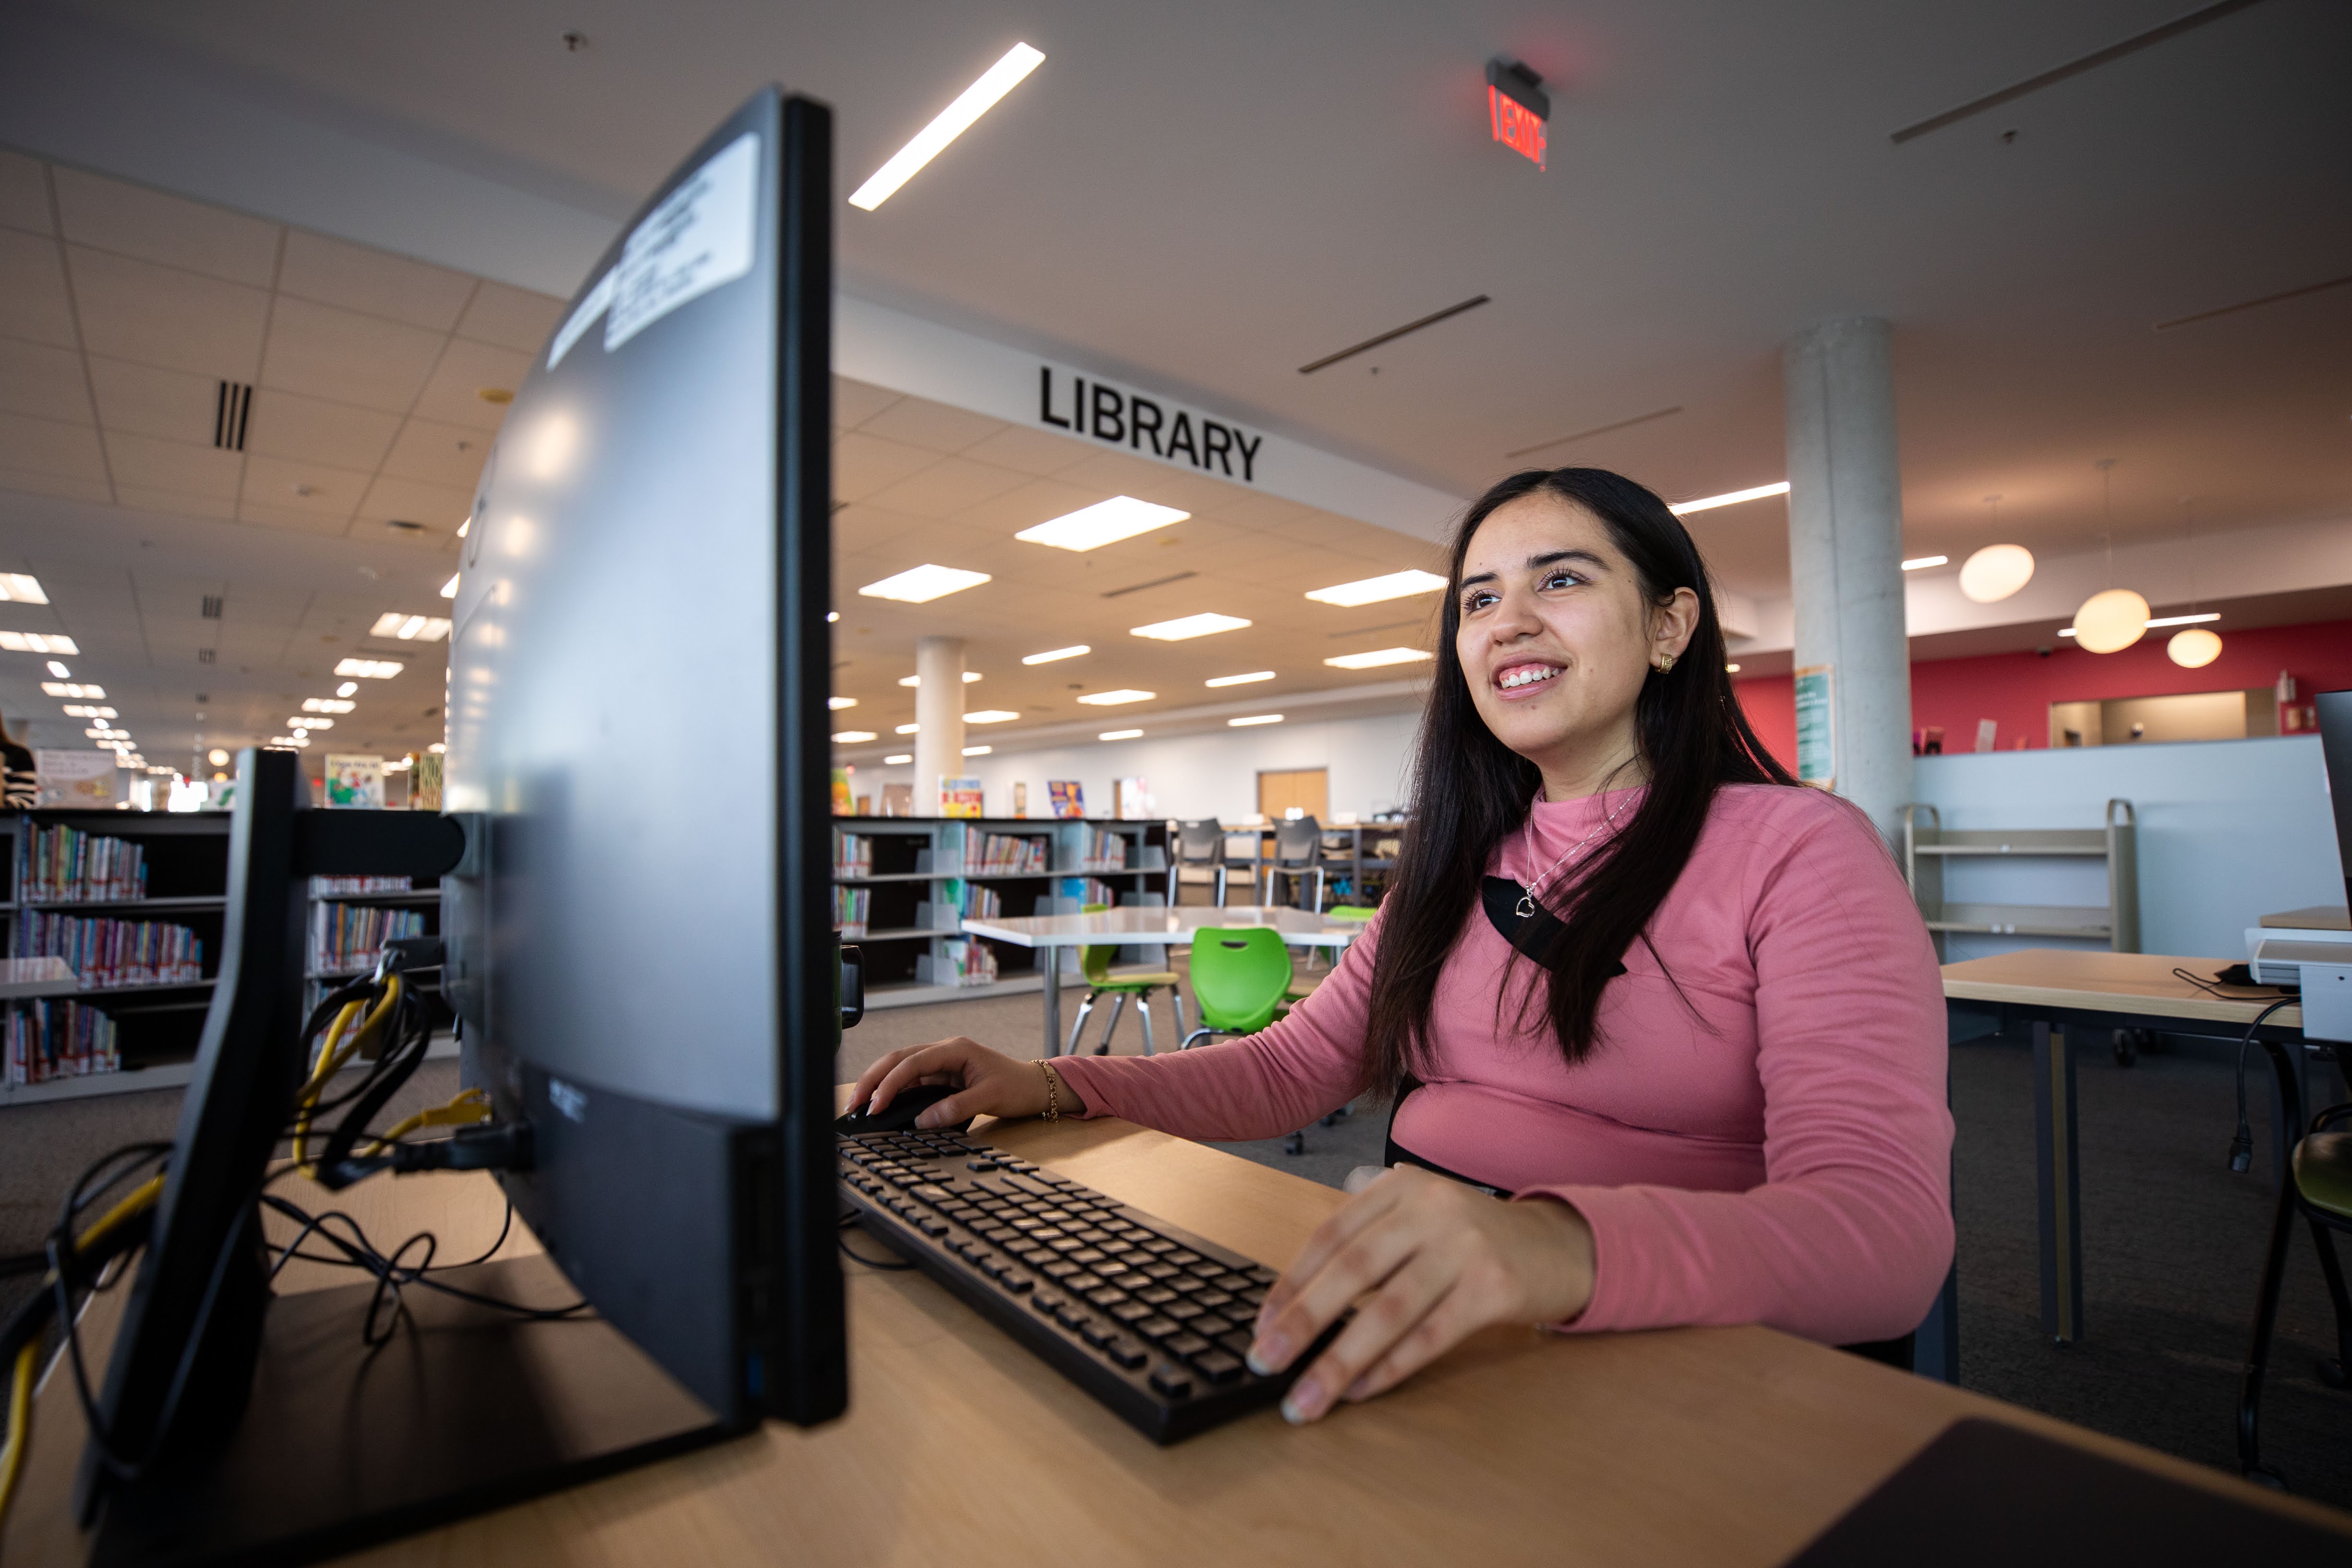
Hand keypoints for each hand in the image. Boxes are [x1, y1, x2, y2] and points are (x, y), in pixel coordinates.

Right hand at [850, 1038, 1084, 1128]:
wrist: (1036, 1087)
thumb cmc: (1017, 1086)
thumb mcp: (990, 1097)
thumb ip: (956, 1108)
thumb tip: (922, 1121)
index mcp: (955, 1049)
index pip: (912, 1062)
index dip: (890, 1083)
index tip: (876, 1105)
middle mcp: (944, 1052)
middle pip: (898, 1059)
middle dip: (873, 1080)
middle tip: (854, 1104)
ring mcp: (942, 1064)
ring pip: (901, 1069)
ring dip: (880, 1085)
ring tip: (860, 1106)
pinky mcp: (942, 1078)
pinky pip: (912, 1082)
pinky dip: (894, 1092)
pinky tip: (881, 1105)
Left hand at [1248, 1165, 1593, 1422]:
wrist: (1560, 1247)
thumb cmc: (1473, 1241)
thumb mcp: (1420, 1220)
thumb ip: (1369, 1246)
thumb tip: (1296, 1310)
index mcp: (1401, 1187)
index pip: (1331, 1235)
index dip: (1290, 1282)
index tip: (1260, 1325)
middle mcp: (1431, 1208)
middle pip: (1352, 1270)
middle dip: (1302, 1321)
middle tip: (1264, 1361)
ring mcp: (1465, 1246)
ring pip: (1388, 1310)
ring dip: (1339, 1360)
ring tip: (1306, 1398)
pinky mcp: (1494, 1288)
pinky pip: (1430, 1336)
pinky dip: (1390, 1368)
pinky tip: (1359, 1391)